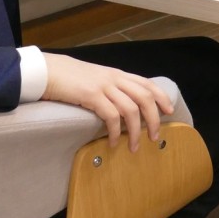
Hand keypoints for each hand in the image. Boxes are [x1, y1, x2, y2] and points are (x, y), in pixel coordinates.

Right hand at [42, 53, 173, 150]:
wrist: (49, 71)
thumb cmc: (71, 78)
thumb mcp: (97, 78)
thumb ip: (112, 87)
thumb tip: (125, 105)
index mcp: (118, 74)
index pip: (147, 84)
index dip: (161, 97)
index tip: (169, 111)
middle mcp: (115, 78)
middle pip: (145, 98)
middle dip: (154, 119)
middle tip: (155, 137)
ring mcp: (104, 86)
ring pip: (131, 110)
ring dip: (136, 131)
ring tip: (134, 147)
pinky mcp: (91, 96)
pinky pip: (111, 116)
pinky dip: (116, 132)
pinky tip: (114, 142)